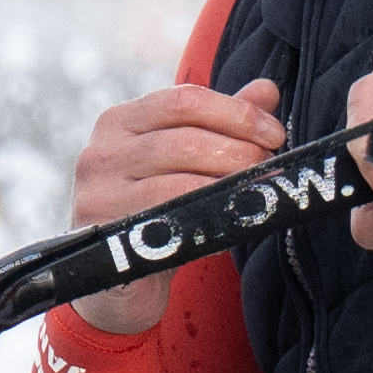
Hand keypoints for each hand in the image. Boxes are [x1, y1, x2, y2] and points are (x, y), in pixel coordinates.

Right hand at [57, 78, 285, 336]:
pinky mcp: (105, 235)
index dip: (237, 113)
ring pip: (179, 181)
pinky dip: (209, 220)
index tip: (274, 134)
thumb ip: (223, 123)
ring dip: (229, 186)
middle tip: (269, 168)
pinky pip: (170, 221)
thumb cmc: (157, 214)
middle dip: (240, 151)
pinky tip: (229, 224)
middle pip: (185, 138)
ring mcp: (98, 194)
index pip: (184, 99)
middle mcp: (101, 152)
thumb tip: (267, 89)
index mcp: (119, 121)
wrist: (119, 283)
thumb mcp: (188, 162)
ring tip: (254, 193)